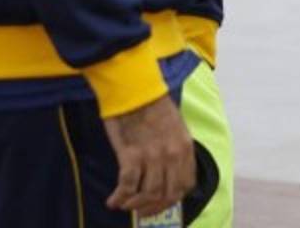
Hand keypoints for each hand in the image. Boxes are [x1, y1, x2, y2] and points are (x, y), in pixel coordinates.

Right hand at [103, 95, 194, 217]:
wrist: (135, 88)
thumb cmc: (152, 105)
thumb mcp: (175, 126)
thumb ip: (175, 149)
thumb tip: (169, 173)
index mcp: (185, 147)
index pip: (186, 184)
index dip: (173, 199)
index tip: (160, 203)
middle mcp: (172, 154)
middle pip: (168, 194)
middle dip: (154, 207)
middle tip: (140, 211)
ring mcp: (153, 155)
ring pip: (149, 193)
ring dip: (135, 204)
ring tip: (124, 204)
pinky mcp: (132, 154)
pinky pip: (128, 186)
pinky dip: (120, 197)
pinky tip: (113, 200)